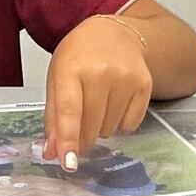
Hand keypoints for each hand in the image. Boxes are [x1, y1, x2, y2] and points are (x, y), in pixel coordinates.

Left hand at [43, 16, 153, 165]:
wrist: (114, 33)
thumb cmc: (80, 56)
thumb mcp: (57, 79)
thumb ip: (53, 117)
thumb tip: (51, 153)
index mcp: (72, 68)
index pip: (69, 111)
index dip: (68, 140)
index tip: (68, 162)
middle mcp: (101, 72)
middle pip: (90, 127)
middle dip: (82, 137)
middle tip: (79, 126)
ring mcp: (126, 78)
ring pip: (110, 130)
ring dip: (100, 127)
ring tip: (98, 103)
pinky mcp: (144, 85)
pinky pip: (130, 125)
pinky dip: (120, 123)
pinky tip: (115, 102)